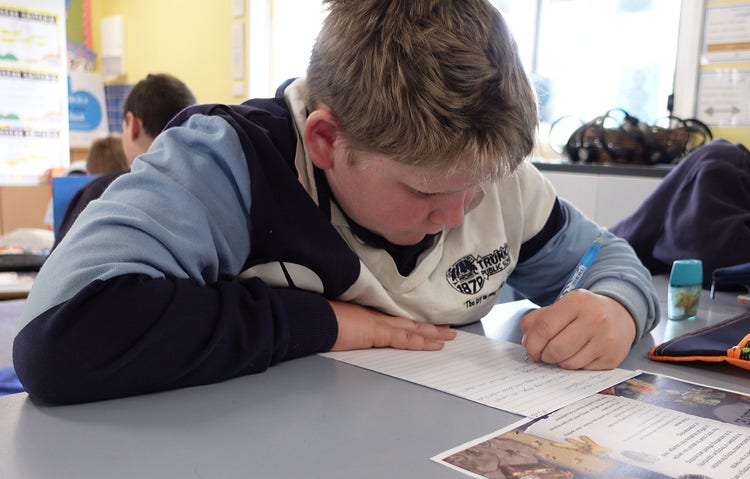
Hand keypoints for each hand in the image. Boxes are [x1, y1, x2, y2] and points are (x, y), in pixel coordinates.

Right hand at [328, 300, 456, 351]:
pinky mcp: (378, 332)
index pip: (397, 320)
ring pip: (413, 329)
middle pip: (410, 322)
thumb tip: (351, 331)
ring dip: (433, 333)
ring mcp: (379, 323)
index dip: (414, 323)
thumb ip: (350, 327)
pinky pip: (405, 339)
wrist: (313, 317)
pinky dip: (421, 342)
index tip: (428, 324)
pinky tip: (435, 345)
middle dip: (430, 327)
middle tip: (449, 329)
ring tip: (450, 336)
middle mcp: (377, 316)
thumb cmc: (320, 320)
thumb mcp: (338, 323)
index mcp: (368, 314)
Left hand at [520, 289, 635, 369]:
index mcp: (576, 302)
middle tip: (544, 354)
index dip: (532, 344)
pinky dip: (575, 366)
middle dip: (544, 356)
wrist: (620, 315)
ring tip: (563, 352)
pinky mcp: (612, 358)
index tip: (531, 350)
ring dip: (559, 362)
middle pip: (555, 350)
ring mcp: (605, 340)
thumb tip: (527, 343)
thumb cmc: (583, 312)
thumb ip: (537, 321)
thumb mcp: (560, 307)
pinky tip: (579, 354)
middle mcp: (594, 319)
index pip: (544, 328)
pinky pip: (582, 370)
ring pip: (568, 364)